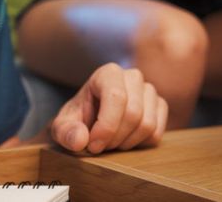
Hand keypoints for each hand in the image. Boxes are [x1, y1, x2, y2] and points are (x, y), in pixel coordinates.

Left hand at [50, 63, 167, 153]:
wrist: (91, 120)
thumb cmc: (78, 119)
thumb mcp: (62, 126)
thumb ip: (66, 132)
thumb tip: (81, 140)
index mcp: (108, 73)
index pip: (117, 97)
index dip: (107, 126)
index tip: (92, 145)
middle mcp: (133, 77)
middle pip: (134, 114)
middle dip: (115, 138)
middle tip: (99, 146)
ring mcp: (149, 91)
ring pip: (147, 124)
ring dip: (126, 143)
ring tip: (111, 143)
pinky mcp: (160, 106)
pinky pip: (157, 132)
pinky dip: (140, 144)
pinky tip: (125, 140)